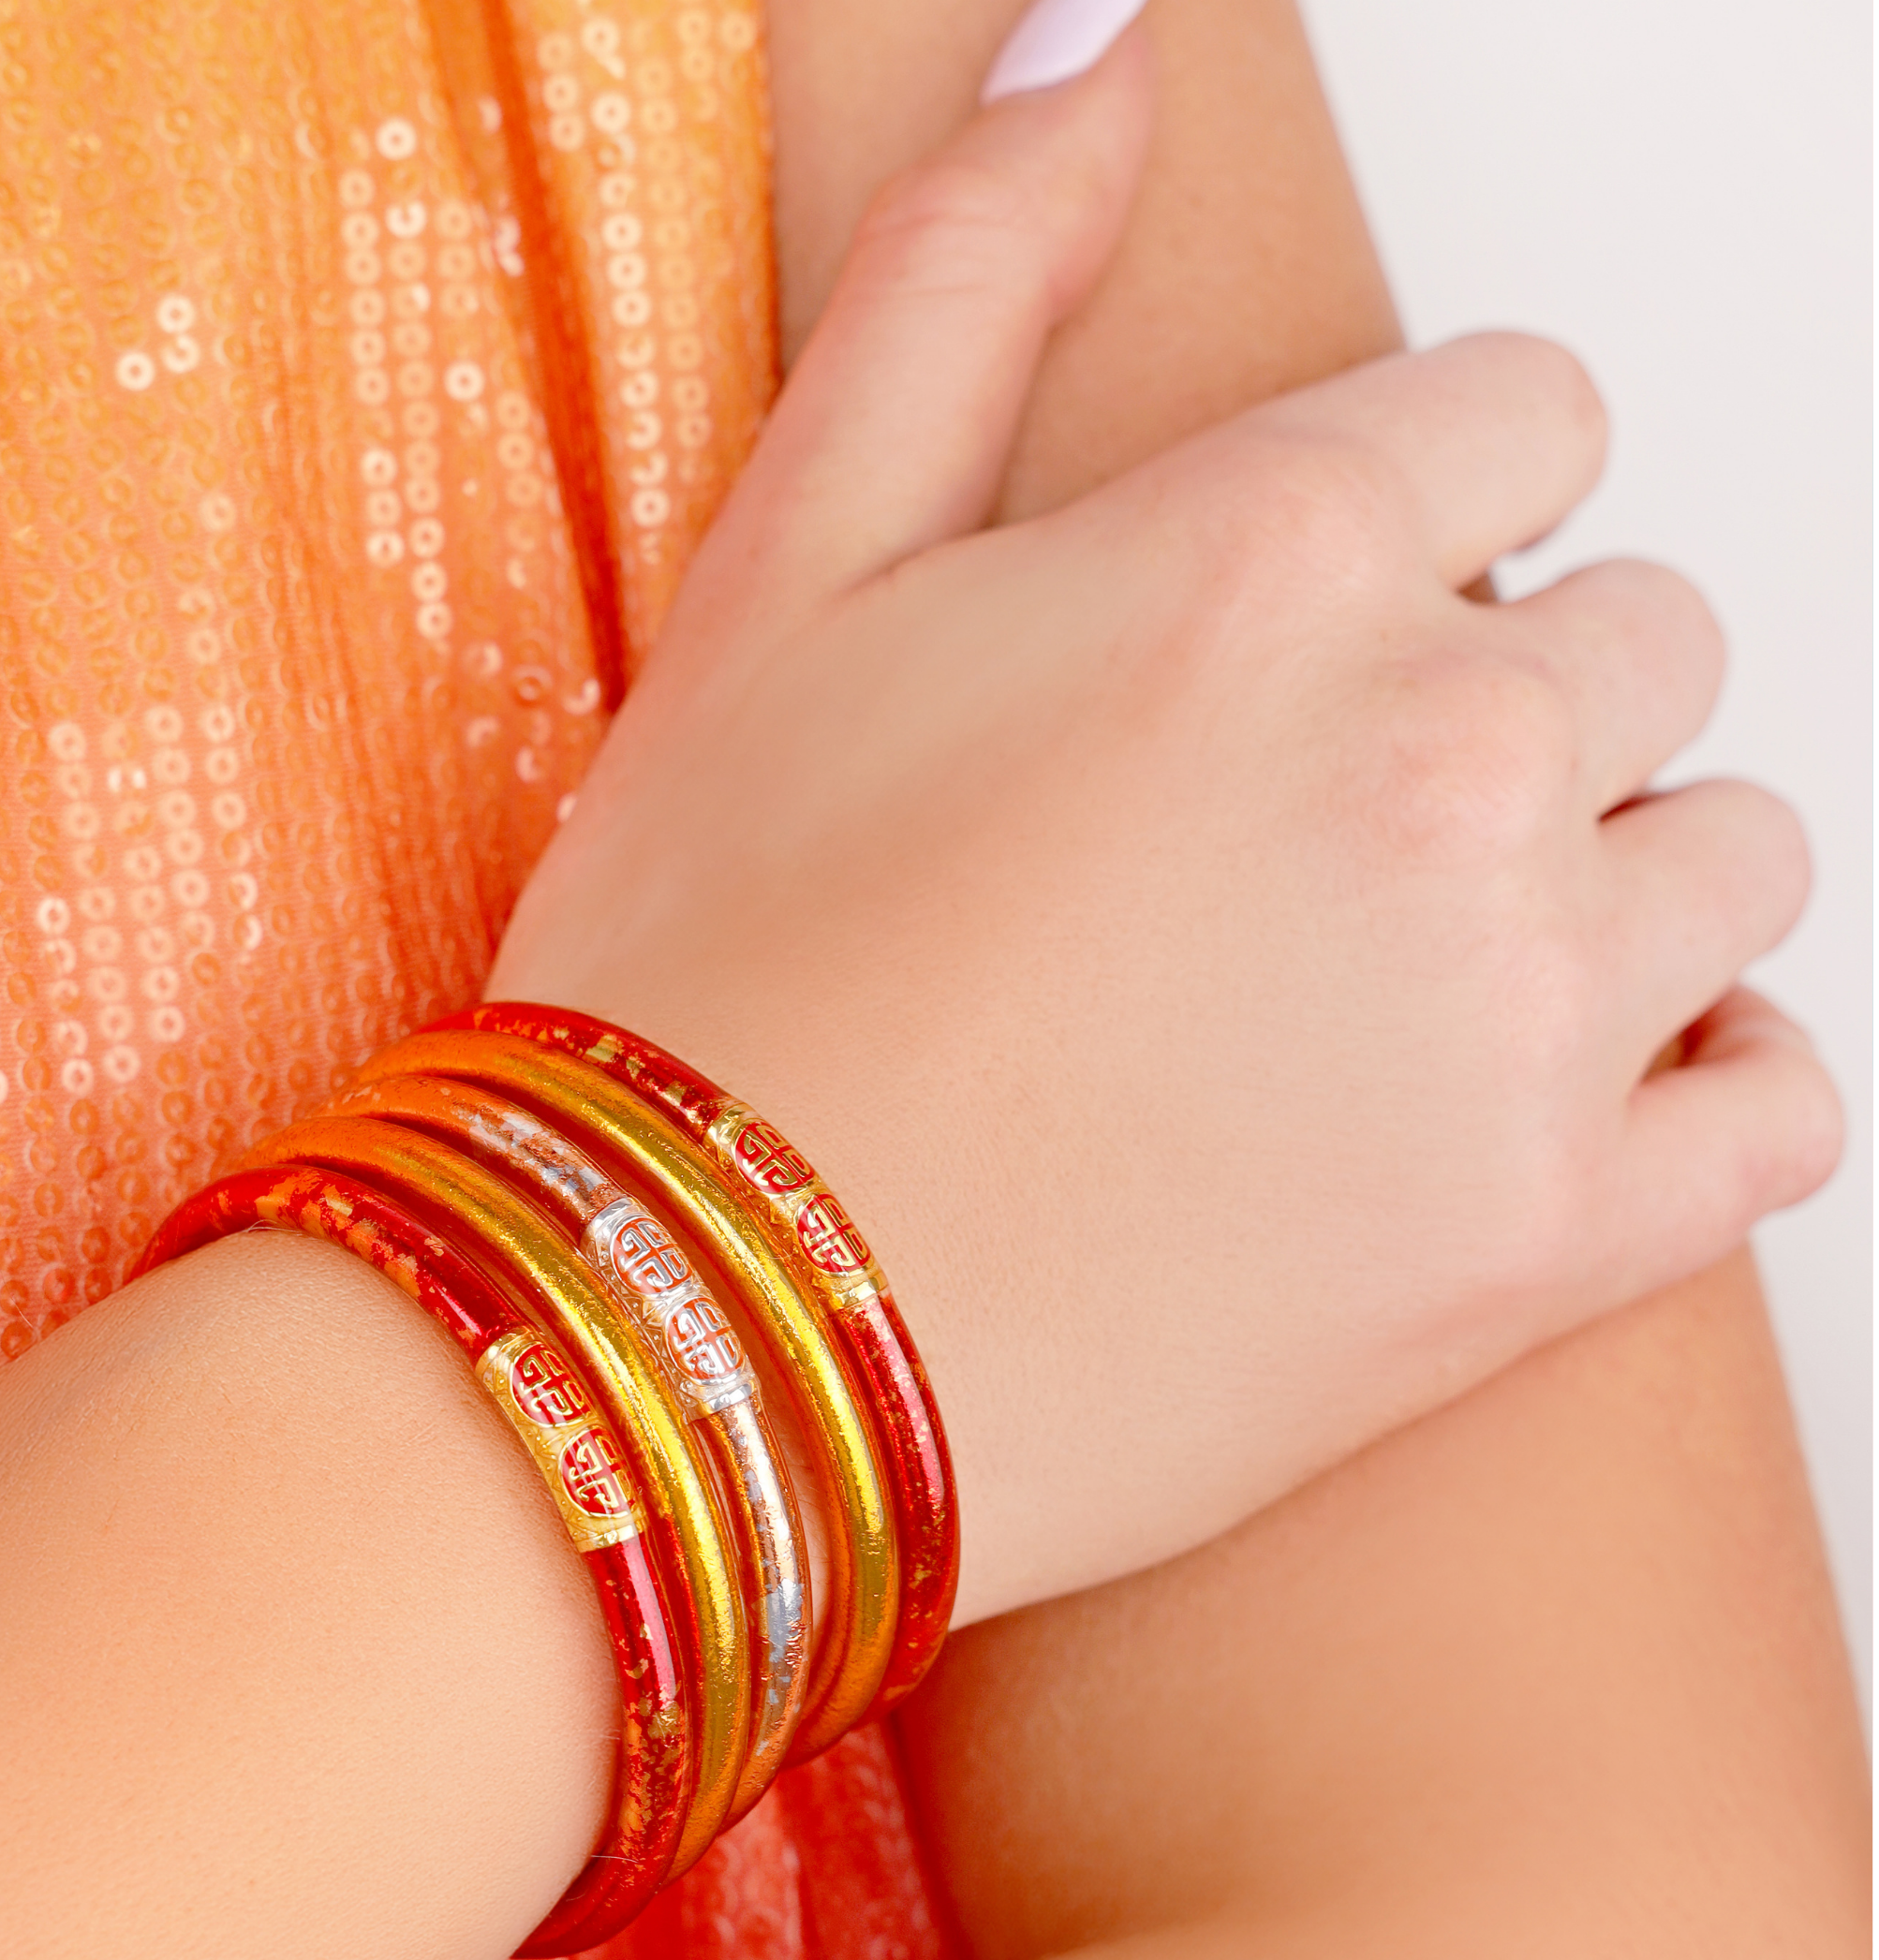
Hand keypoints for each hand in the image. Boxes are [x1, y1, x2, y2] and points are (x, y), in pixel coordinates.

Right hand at [489, 36, 1839, 1623]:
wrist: (690, 1332)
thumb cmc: (711, 976)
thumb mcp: (781, 580)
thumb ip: (966, 282)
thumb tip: (1099, 42)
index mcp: (1266, 562)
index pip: (1528, 414)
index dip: (1422, 505)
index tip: (1315, 617)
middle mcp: (1445, 756)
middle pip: (1644, 630)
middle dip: (1504, 693)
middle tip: (1304, 829)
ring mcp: (1521, 1016)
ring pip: (1734, 848)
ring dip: (1606, 876)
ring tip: (1398, 967)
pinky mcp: (1547, 1248)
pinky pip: (1782, 1105)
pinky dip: (1706, 1077)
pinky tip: (1560, 1086)